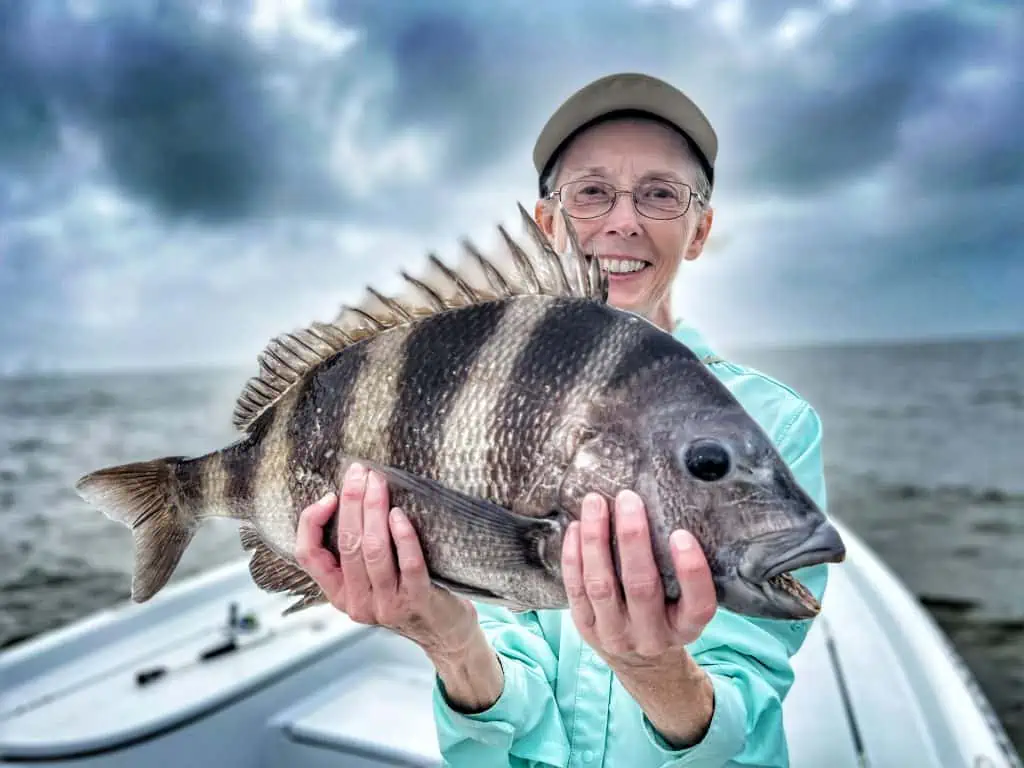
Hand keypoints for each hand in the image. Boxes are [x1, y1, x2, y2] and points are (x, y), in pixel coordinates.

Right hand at [295, 462, 478, 656]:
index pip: (308, 555)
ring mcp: (386, 604)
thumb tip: (351, 497)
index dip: (311, 522)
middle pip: (346, 543)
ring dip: (375, 510)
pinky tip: (400, 514)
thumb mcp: (371, 580)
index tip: (329, 495)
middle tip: (360, 472)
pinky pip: (408, 563)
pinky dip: (403, 535)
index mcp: (338, 593)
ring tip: (379, 484)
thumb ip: (357, 552)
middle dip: (352, 502)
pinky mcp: (416, 601)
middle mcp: (356, 602)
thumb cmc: (407, 595)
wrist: (445, 633)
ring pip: (372, 550)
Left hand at [561, 490, 717, 667]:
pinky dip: (574, 556)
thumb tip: (669, 507)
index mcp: (686, 628)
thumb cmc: (669, 616)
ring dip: (596, 540)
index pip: (698, 604)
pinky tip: (576, 528)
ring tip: (595, 504)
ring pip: (601, 585)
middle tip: (628, 499)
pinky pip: (576, 590)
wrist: (642, 663)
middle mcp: (651, 635)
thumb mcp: (686, 604)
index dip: (691, 571)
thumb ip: (682, 571)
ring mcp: (616, 634)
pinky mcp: (587, 629)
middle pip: (641, 586)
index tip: (681, 534)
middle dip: (633, 538)